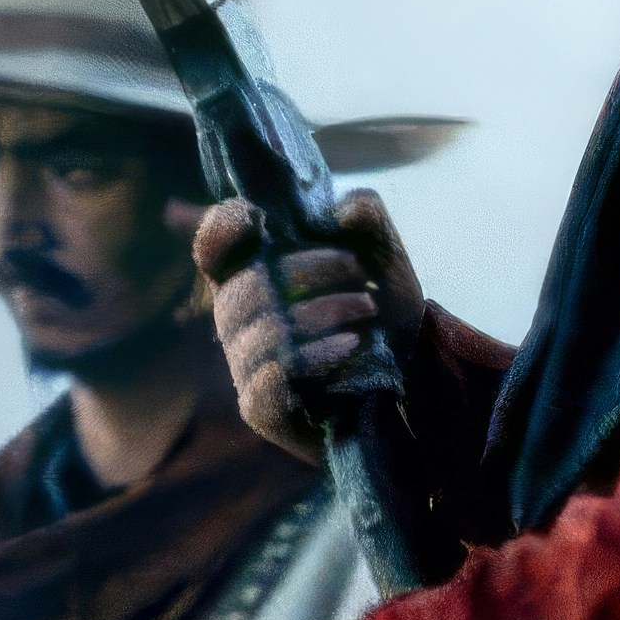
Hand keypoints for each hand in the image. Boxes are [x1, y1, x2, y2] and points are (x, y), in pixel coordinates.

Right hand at [184, 188, 426, 463]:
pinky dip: (317, 355)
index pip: (212, 249)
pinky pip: (273, 376)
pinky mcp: (260, 408)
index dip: (222, 229)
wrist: (407, 381)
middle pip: (248, 286)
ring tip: (367, 308)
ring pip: (267, 330)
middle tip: (359, 275)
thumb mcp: (383, 255)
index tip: (258, 218)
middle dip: (311, 271)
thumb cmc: (381, 312)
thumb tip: (342, 211)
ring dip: (326, 312)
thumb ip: (366, 218)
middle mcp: (236, 320)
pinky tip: (350, 345)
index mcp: (249, 276)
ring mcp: (244, 366)